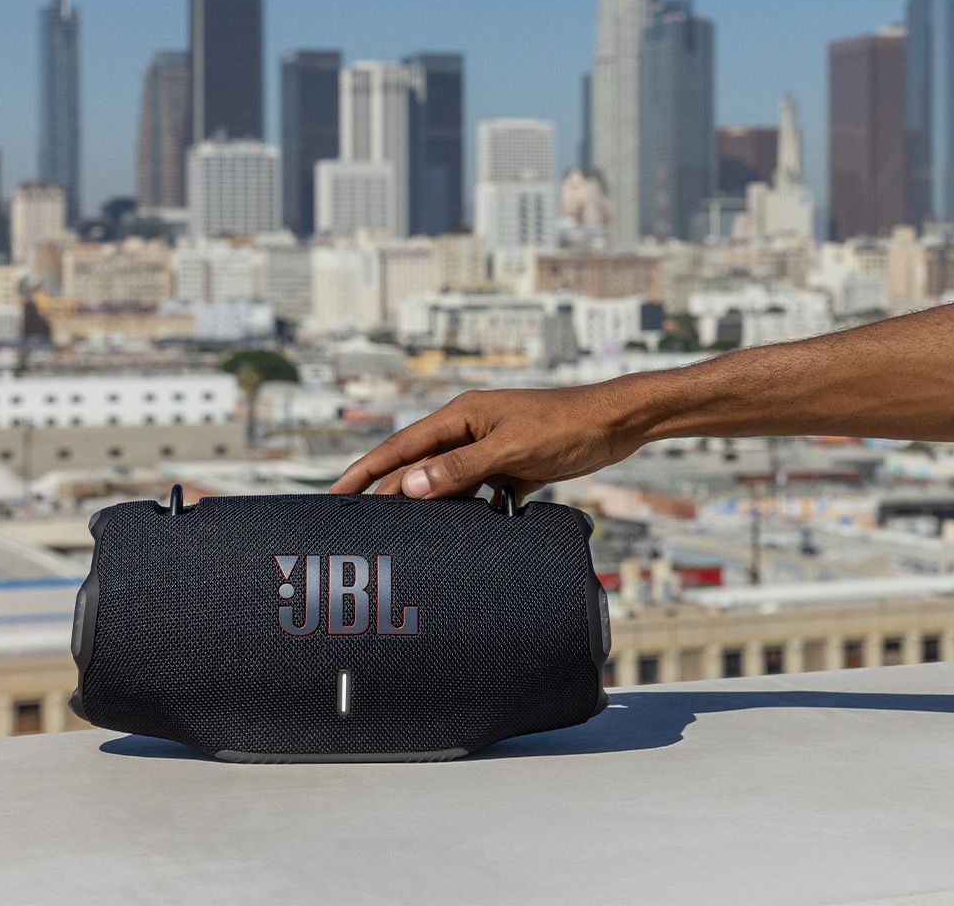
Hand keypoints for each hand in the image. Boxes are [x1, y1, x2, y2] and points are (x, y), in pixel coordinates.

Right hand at [329, 382, 645, 506]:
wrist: (616, 423)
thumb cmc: (566, 427)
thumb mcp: (511, 449)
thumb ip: (460, 468)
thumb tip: (409, 487)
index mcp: (462, 416)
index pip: (402, 446)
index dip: (368, 470)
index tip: (337, 493)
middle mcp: (472, 430)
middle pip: (421, 467)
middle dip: (392, 494)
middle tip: (362, 528)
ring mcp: (492, 448)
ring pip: (449, 483)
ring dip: (430, 507)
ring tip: (404, 537)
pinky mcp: (514, 467)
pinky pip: (479, 493)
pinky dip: (470, 513)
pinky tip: (464, 535)